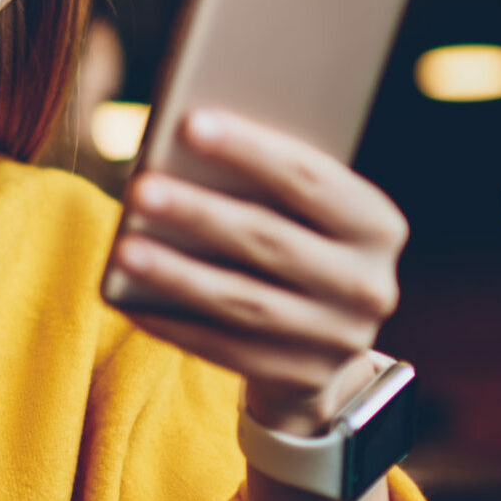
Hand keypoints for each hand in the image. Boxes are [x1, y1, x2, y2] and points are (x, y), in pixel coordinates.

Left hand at [114, 109, 407, 436]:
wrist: (322, 340)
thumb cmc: (293, 242)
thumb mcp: (299, 211)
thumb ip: (262, 180)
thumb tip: (181, 138)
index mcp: (376, 224)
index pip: (310, 178)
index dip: (250, 149)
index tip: (189, 122)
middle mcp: (368, 284)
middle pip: (272, 240)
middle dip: (201, 212)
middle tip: (140, 188)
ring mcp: (338, 338)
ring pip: (244, 300)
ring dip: (179, 273)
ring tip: (124, 248)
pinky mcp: (300, 377)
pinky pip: (225, 348)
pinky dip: (175, 323)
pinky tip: (130, 300)